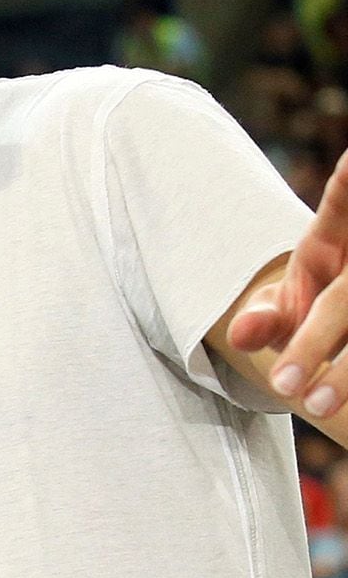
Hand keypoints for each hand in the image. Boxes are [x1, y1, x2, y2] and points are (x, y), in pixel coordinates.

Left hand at [230, 149, 347, 418]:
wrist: (345, 305)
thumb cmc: (328, 301)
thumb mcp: (299, 301)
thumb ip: (269, 315)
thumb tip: (240, 336)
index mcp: (338, 233)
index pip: (339, 204)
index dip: (344, 194)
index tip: (347, 171)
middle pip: (346, 299)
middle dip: (315, 342)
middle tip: (285, 388)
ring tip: (319, 406)